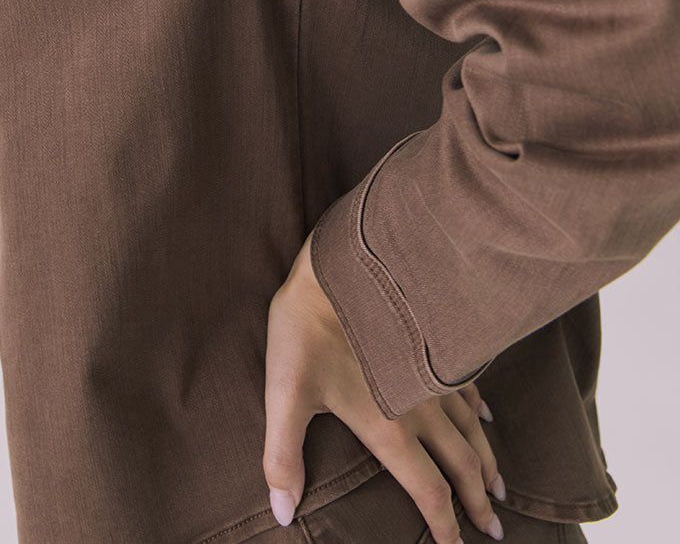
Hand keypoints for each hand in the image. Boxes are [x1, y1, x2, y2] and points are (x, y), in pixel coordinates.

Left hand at [263, 229, 505, 543]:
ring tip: (500, 486)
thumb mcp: (284, 393)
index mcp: (388, 427)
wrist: (339, 263)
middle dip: (477, 501)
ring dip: (486, 460)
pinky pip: (465, 383)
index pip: (428, 491)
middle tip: (496, 530)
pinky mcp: (429, 342)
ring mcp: (429, 374)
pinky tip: (485, 416)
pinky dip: (478, 407)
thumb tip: (280, 512)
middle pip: (460, 465)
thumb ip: (282, 456)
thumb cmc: (306, 327)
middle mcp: (419, 407)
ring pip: (469, 428)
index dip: (446, 528)